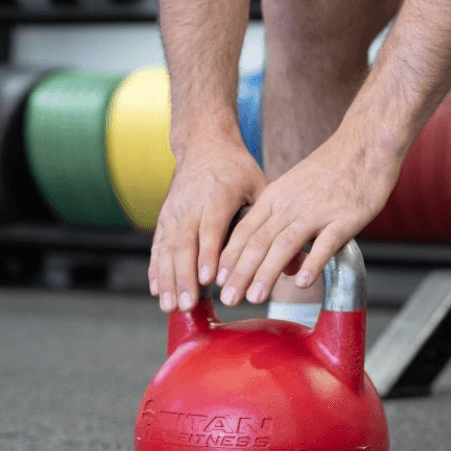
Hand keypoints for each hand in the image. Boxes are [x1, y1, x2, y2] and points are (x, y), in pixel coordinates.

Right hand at [149, 137, 265, 312]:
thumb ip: (272, 223)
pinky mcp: (164, 218)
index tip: (208, 281)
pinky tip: (155, 290)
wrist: (203, 144)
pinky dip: (155, 269)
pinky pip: (158, 246)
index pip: (211, 230)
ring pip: (167, 249)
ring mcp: (174, 212)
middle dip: (184, 278)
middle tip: (187, 304)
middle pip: (185, 245)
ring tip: (169, 306)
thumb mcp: (260, 186)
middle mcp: (191, 204)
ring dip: (167, 280)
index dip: (208, 256)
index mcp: (217, 196)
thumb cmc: (237, 169)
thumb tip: (294, 262)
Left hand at [215, 131, 399, 306]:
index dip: (229, 258)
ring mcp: (317, 211)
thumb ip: (285, 226)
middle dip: (240, 273)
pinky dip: (312, 263)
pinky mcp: (344, 218)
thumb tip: (284, 268)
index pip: (243, 231)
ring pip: (284, 244)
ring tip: (255, 297)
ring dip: (267, 273)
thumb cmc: (332, 170)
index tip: (217, 282)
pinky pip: (325, 243)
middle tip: (228, 298)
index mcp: (275, 198)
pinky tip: (302, 282)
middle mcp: (290, 205)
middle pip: (258, 241)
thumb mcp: (296, 191)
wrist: (365, 144)